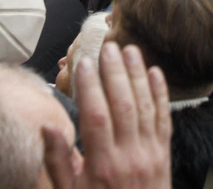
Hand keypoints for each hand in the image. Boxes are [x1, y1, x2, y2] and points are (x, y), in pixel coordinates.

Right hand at [43, 42, 171, 188]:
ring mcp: (150, 155)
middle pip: (123, 105)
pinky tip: (155, 73)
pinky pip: (164, 120)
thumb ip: (59, 161)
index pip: (96, 116)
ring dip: (137, 75)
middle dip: (115, 72)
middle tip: (107, 47)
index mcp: (102, 166)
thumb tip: (47, 126)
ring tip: (130, 50)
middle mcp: (128, 156)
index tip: (83, 63)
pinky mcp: (164, 156)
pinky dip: (161, 94)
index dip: (90, 86)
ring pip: (145, 107)